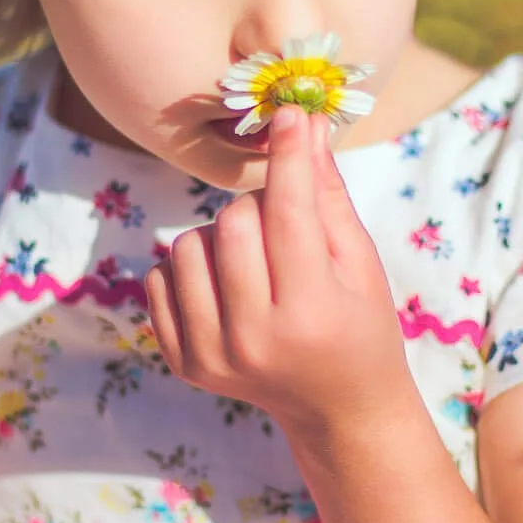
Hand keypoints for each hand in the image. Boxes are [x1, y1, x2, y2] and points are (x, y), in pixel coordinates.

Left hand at [142, 105, 415, 439]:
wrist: (337, 408)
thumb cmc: (360, 325)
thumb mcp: (360, 263)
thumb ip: (327, 195)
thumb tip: (304, 122)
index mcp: (309, 313)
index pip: (289, 213)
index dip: (289, 155)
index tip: (289, 114)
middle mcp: (254, 339)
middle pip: (233, 221)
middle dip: (259, 204)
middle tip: (283, 224)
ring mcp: (212, 355)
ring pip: (189, 243)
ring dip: (221, 236)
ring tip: (255, 261)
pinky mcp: (183, 362)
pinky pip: (162, 276)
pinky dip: (192, 267)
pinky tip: (227, 285)